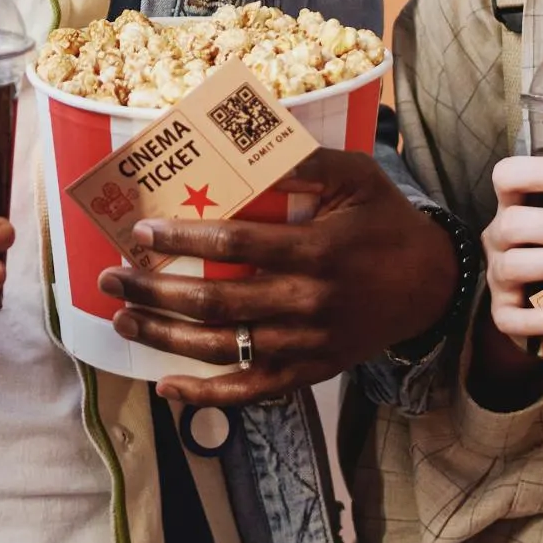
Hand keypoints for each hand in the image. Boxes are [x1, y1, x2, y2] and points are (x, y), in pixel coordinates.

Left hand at [98, 146, 457, 407]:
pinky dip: (205, 395)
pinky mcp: (307, 372)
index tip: (141, 231)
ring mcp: (305, 345)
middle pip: (217, 301)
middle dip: (155, 290)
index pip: (236, 245)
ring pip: (223, 348)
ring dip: (164, 337)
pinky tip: (166, 386)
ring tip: (122, 318)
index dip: (184, 238)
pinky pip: (249, 391)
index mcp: (317, 251)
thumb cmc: (386, 222)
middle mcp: (307, 303)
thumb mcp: (357, 176)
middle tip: (112, 275)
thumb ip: (306, 162)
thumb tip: (247, 146)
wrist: (430, 287)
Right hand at [468, 155, 542, 397]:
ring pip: (515, 265)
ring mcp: (497, 277)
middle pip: (514, 223)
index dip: (537, 172)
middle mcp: (499, 238)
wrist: (536, 311)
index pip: (507, 176)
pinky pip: (512, 318)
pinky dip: (541, 318)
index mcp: (513, 207)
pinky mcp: (502, 314)